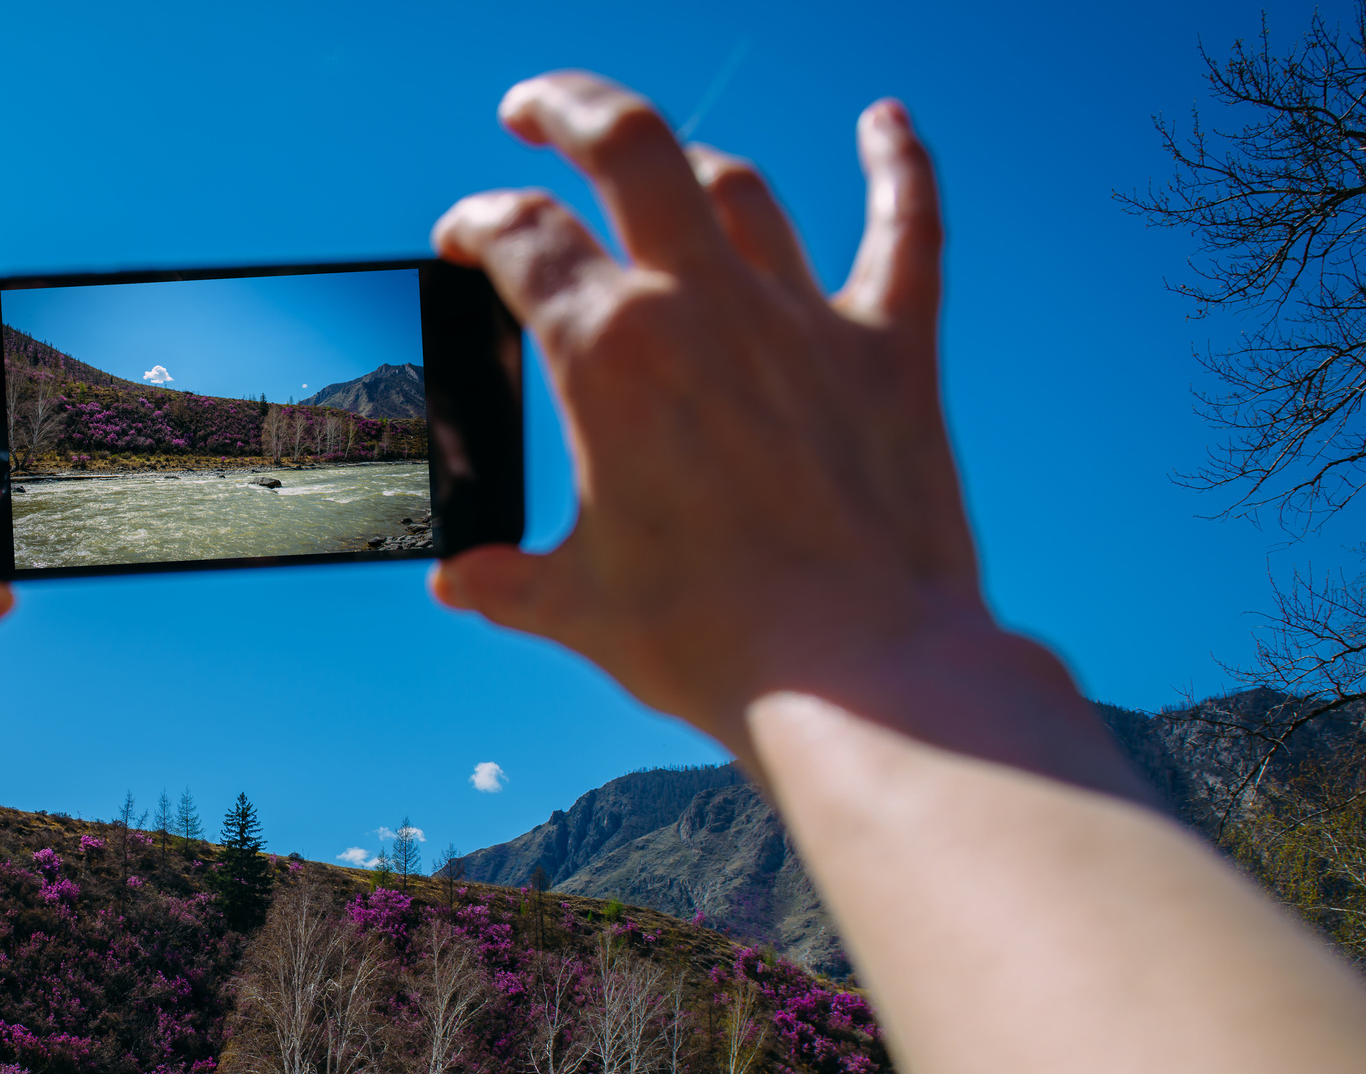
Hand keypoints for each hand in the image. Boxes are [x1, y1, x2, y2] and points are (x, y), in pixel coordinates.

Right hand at [431, 75, 1050, 762]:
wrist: (856, 674)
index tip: (464, 242)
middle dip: (569, 108)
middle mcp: (705, 307)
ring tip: (663, 163)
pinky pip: (904, 230)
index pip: (520, 239)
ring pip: (740, 186)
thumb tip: (461, 583)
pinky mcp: (892, 352)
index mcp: (610, 355)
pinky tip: (887, 123)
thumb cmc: (710, 641)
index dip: (478, 225)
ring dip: (691, 160)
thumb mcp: (579, 607)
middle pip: (629, 147)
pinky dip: (898, 166)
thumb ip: (510, 581)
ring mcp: (805, 319)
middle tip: (534, 109)